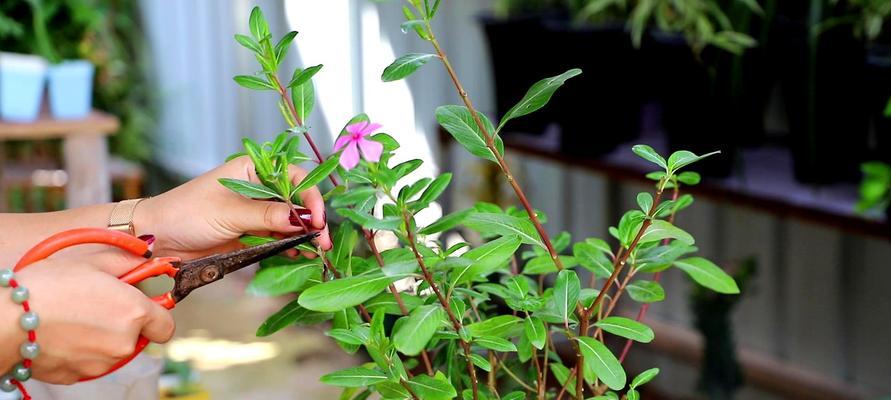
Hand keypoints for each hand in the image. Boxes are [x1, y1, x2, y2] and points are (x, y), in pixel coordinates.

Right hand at [2, 257, 174, 383]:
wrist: (6, 318)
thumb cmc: (47, 286)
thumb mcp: (92, 262)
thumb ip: (127, 262)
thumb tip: (146, 259)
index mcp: (134, 313)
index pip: (165, 326)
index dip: (155, 316)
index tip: (142, 308)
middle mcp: (122, 342)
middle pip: (137, 338)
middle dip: (124, 325)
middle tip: (99, 307)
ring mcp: (99, 363)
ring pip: (111, 352)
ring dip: (100, 338)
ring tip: (74, 318)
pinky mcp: (75, 376)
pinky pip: (86, 363)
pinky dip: (79, 352)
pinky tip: (61, 334)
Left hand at [136, 157, 330, 259]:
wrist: (157, 239)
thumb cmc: (186, 213)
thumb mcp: (230, 213)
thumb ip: (267, 216)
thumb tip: (301, 219)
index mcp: (253, 170)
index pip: (294, 177)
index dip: (309, 197)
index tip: (316, 218)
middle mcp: (258, 188)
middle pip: (296, 201)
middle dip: (311, 220)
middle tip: (322, 241)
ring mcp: (255, 212)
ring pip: (290, 222)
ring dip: (304, 236)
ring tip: (315, 252)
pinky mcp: (251, 233)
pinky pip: (278, 238)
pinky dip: (290, 246)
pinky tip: (298, 255)